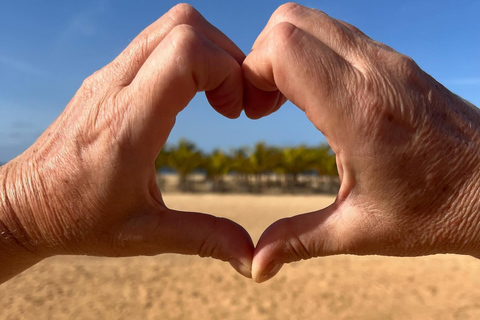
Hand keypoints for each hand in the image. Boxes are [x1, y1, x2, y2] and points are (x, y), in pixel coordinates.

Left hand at [0, 4, 252, 282]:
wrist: (25, 204)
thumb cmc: (79, 218)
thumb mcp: (145, 235)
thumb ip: (203, 238)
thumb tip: (251, 255)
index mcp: (128, 124)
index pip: (186, 53)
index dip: (227, 70)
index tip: (234, 110)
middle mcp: (116, 88)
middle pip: (183, 24)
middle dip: (226, 55)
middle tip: (234, 100)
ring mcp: (108, 76)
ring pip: (169, 25)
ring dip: (207, 51)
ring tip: (218, 96)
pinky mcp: (106, 77)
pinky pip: (155, 41)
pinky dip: (187, 55)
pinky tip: (191, 94)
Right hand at [243, 3, 479, 281]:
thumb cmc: (434, 212)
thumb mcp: (358, 231)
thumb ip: (297, 240)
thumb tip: (255, 266)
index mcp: (358, 111)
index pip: (284, 48)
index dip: (250, 72)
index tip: (252, 111)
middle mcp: (373, 72)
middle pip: (290, 22)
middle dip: (260, 58)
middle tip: (262, 104)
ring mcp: (388, 60)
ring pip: (312, 21)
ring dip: (284, 53)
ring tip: (284, 100)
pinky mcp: (396, 62)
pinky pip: (336, 35)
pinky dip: (310, 54)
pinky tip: (316, 97)